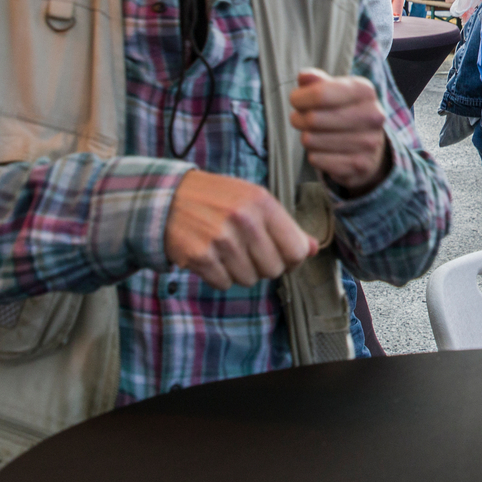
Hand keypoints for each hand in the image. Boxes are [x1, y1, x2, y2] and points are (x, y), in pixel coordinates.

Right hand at [163, 171, 316, 288]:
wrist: (168, 197)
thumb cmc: (218, 199)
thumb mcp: (254, 200)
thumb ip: (285, 225)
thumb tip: (313, 248)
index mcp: (262, 202)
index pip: (296, 250)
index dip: (292, 258)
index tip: (281, 254)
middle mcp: (244, 220)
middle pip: (274, 269)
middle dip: (264, 265)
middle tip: (248, 250)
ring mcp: (221, 239)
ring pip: (250, 279)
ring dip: (241, 271)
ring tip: (227, 250)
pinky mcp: (200, 257)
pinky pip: (224, 284)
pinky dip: (219, 276)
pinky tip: (211, 256)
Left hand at [289, 68, 389, 193]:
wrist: (371, 147)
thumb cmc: (345, 112)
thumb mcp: (335, 91)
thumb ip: (317, 81)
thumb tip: (304, 77)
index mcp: (365, 91)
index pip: (320, 94)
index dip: (299, 98)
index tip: (296, 100)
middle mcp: (372, 115)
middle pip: (313, 119)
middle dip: (298, 119)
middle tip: (301, 119)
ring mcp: (368, 143)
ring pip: (311, 140)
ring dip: (305, 138)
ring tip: (313, 134)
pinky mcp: (360, 166)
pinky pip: (316, 159)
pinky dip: (314, 155)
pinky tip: (324, 150)